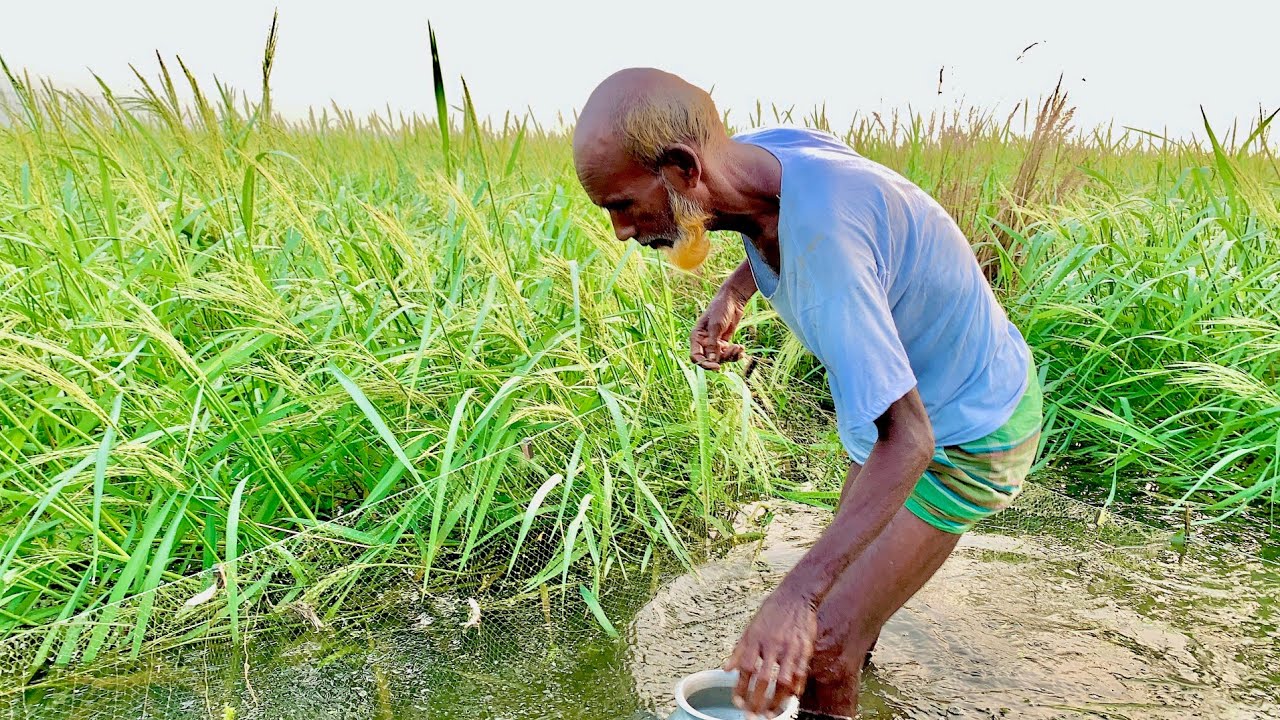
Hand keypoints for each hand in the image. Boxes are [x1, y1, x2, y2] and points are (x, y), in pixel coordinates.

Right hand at [690, 290, 745, 370]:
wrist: (733, 300)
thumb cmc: (720, 309)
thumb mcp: (716, 326)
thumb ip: (713, 343)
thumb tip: (712, 360)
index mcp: (696, 337)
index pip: (696, 356)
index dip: (704, 364)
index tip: (716, 366)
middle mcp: (703, 342)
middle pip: (709, 360)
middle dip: (722, 358)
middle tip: (733, 351)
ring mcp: (714, 343)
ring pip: (720, 359)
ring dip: (731, 356)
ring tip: (739, 347)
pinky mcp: (724, 343)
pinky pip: (728, 355)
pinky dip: (735, 354)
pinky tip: (741, 348)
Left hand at [723, 588, 816, 717]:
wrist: (796, 596)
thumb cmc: (771, 612)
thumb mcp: (750, 628)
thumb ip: (739, 650)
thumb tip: (726, 670)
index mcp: (755, 639)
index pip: (746, 669)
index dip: (741, 688)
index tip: (738, 703)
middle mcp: (772, 644)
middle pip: (763, 679)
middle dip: (757, 701)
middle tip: (752, 716)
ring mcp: (790, 647)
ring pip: (783, 680)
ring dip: (776, 701)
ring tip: (770, 714)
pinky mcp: (805, 648)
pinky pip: (801, 673)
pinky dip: (796, 688)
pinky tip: (790, 699)